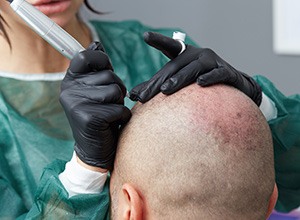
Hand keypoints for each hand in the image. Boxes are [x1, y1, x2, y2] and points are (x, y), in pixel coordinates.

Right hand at [60, 42, 130, 169]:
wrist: (94, 150)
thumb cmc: (99, 117)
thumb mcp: (95, 90)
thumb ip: (96, 69)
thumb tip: (97, 44)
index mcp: (70, 81)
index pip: (86, 56)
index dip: (102, 61)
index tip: (106, 71)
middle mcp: (69, 90)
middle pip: (109, 75)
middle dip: (117, 89)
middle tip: (109, 104)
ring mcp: (77, 104)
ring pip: (115, 91)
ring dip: (120, 104)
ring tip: (110, 114)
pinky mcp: (89, 118)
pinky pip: (119, 109)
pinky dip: (122, 117)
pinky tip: (111, 125)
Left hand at [129, 32, 261, 105]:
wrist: (235, 84)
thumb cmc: (203, 81)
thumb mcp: (181, 80)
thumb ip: (159, 85)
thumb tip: (133, 95)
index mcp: (186, 55)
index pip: (170, 47)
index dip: (159, 41)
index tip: (145, 36)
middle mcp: (198, 55)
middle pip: (175, 66)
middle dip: (159, 81)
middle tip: (144, 95)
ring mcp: (213, 62)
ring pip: (194, 69)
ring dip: (180, 79)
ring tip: (166, 90)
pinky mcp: (227, 72)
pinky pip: (217, 74)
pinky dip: (210, 77)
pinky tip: (200, 83)